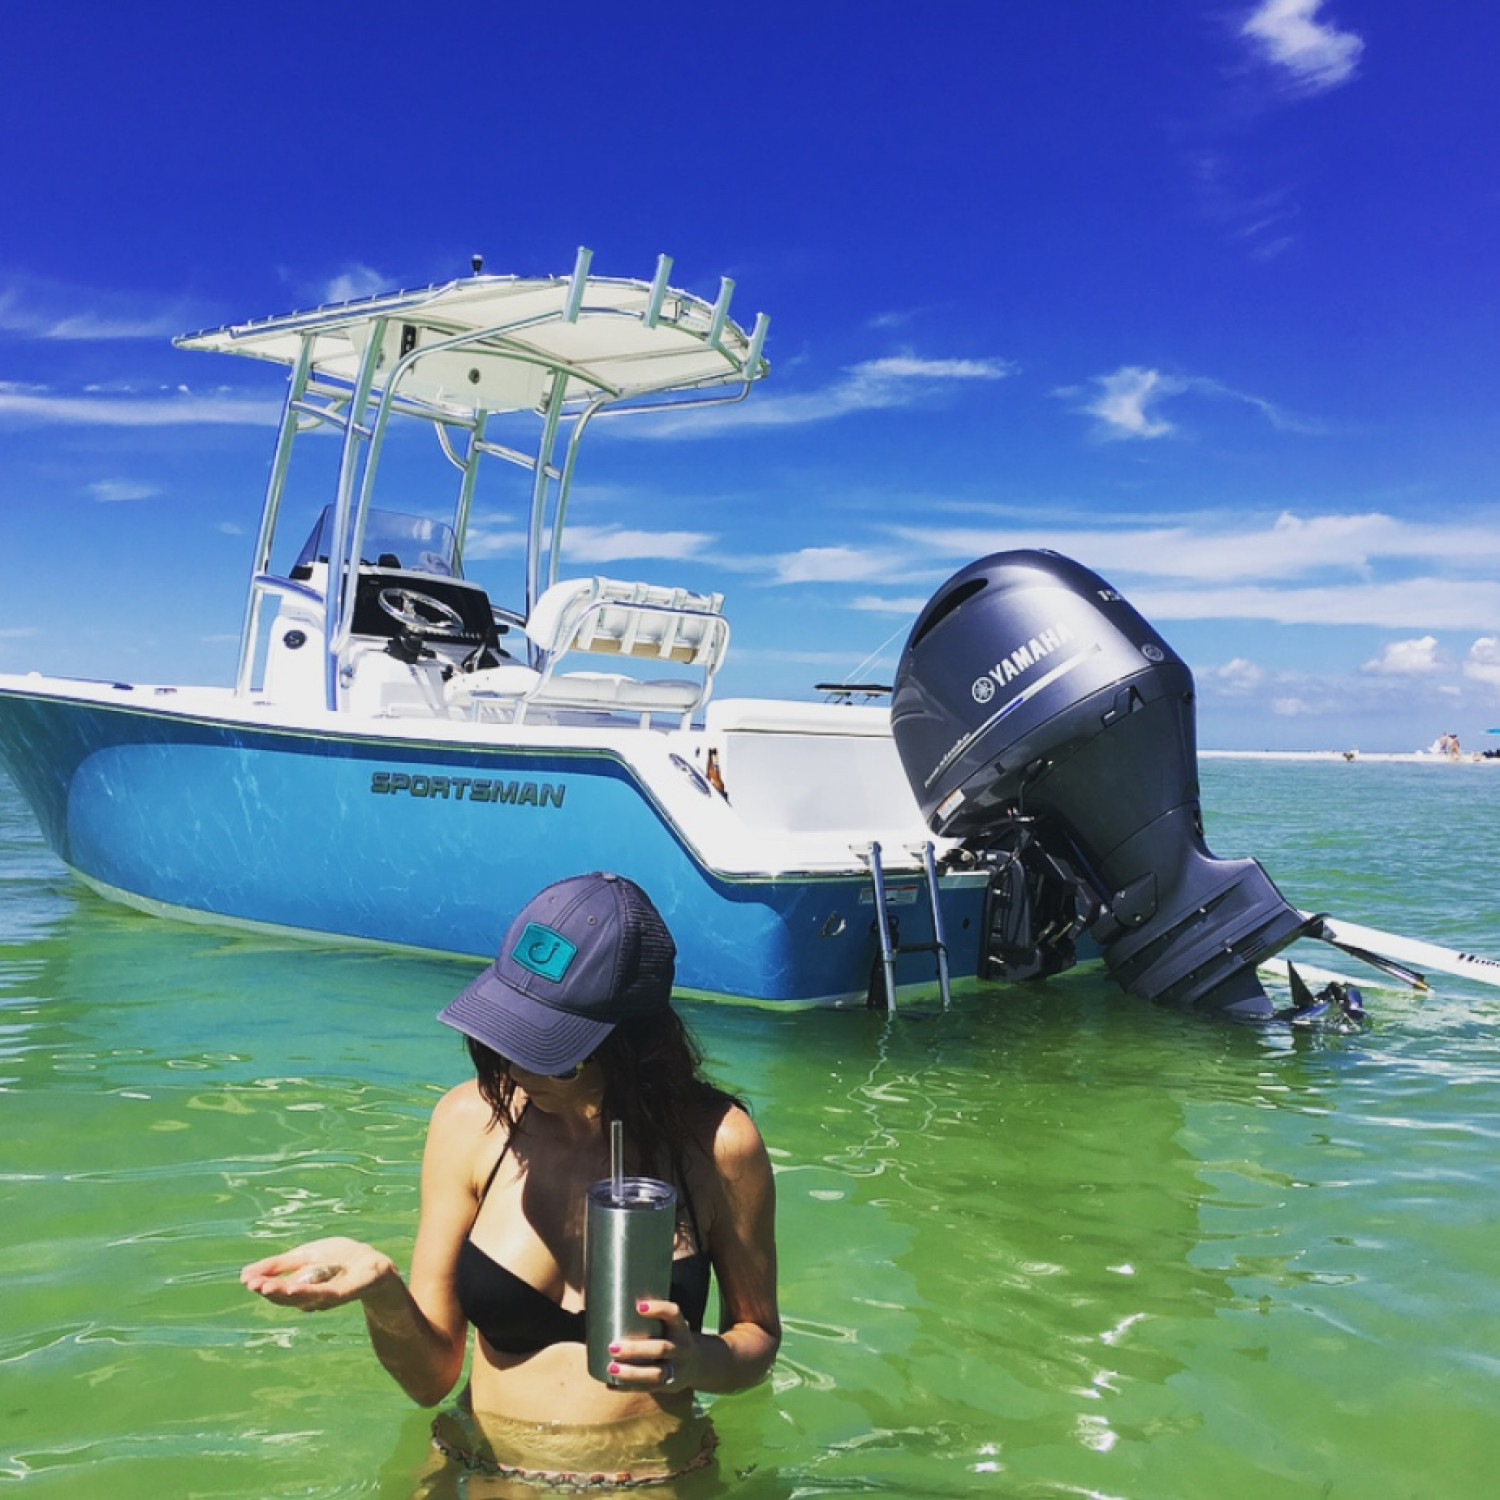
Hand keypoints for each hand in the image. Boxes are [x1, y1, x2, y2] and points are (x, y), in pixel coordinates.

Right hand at [240, 1236, 395, 1311]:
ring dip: (284, 1293)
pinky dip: (309, 1292)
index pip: (277, 1287)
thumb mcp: (306, 1256)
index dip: (261, 1283)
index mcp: (300, 1286)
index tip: (244, 1278)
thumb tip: (245, 1274)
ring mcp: (328, 1295)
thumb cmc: (339, 1260)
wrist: (373, 1263)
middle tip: (252, 1284)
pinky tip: (295, 1288)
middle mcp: (310, 1296)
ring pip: (302, 1297)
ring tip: (266, 1287)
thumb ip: (280, 1265)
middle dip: (270, 1290)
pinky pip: (325, 1294)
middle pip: (286, 1295)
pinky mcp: (345, 1292)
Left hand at [605, 1297, 699, 1392]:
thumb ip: (648, 1317)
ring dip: (632, 1372)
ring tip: (611, 1367)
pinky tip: (610, 1384)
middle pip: (661, 1349)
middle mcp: (681, 1348)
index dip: (659, 1309)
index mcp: (681, 1328)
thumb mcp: (669, 1324)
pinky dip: (627, 1387)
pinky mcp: (667, 1386)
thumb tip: (607, 1306)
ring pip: (655, 1373)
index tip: (639, 1306)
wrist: (696, 1364)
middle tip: (613, 1346)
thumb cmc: (670, 1336)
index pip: (673, 1314)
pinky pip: (647, 1388)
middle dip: (636, 1349)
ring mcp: (676, 1369)